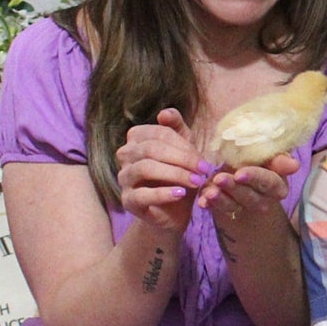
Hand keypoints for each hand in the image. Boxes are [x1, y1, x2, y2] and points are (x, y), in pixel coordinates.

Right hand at [116, 108, 208, 233]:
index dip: (184, 145)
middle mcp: (125, 155)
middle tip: (204, 170)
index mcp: (137, 138)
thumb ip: (178, 129)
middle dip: (182, 159)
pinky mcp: (127, 200)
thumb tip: (165, 112)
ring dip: (175, 174)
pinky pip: (142, 195)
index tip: (203, 160)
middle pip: (151, 149)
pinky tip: (181, 194)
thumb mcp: (184, 150)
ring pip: (145, 169)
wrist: (173, 213)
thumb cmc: (179, 177)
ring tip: (196, 182)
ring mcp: (123, 177)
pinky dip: (163, 193)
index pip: (159, 133)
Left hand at [203, 154, 299, 246]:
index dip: (255, 178)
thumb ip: (277, 159)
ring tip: (209, 191)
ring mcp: (246, 208)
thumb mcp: (266, 159)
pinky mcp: (229, 212)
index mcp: (277, 184)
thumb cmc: (257, 164)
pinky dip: (210, 205)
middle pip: (250, 196)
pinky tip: (203, 201)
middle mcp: (265, 199)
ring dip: (220, 198)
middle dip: (234, 187)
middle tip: (220, 178)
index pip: (269, 182)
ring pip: (233, 205)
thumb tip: (295, 165)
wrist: (245, 185)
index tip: (240, 173)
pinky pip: (219, 210)